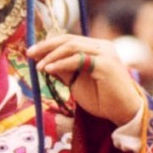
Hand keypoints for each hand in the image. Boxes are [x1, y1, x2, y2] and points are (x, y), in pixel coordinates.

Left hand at [28, 34, 143, 125]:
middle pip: (68, 40)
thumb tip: (42, 61)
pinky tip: (49, 70)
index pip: (69, 40)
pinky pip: (78, 59)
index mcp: (96, 48)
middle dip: (46, 46)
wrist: (124, 112)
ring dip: (51, 56)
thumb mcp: (77, 82)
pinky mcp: (106, 64)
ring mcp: (105, 54)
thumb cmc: (102, 99)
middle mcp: (102, 46)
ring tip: (38, 67)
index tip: (31, 52)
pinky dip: (61, 63)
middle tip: (29, 54)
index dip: (48, 44)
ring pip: (72, 47)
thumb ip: (63, 70)